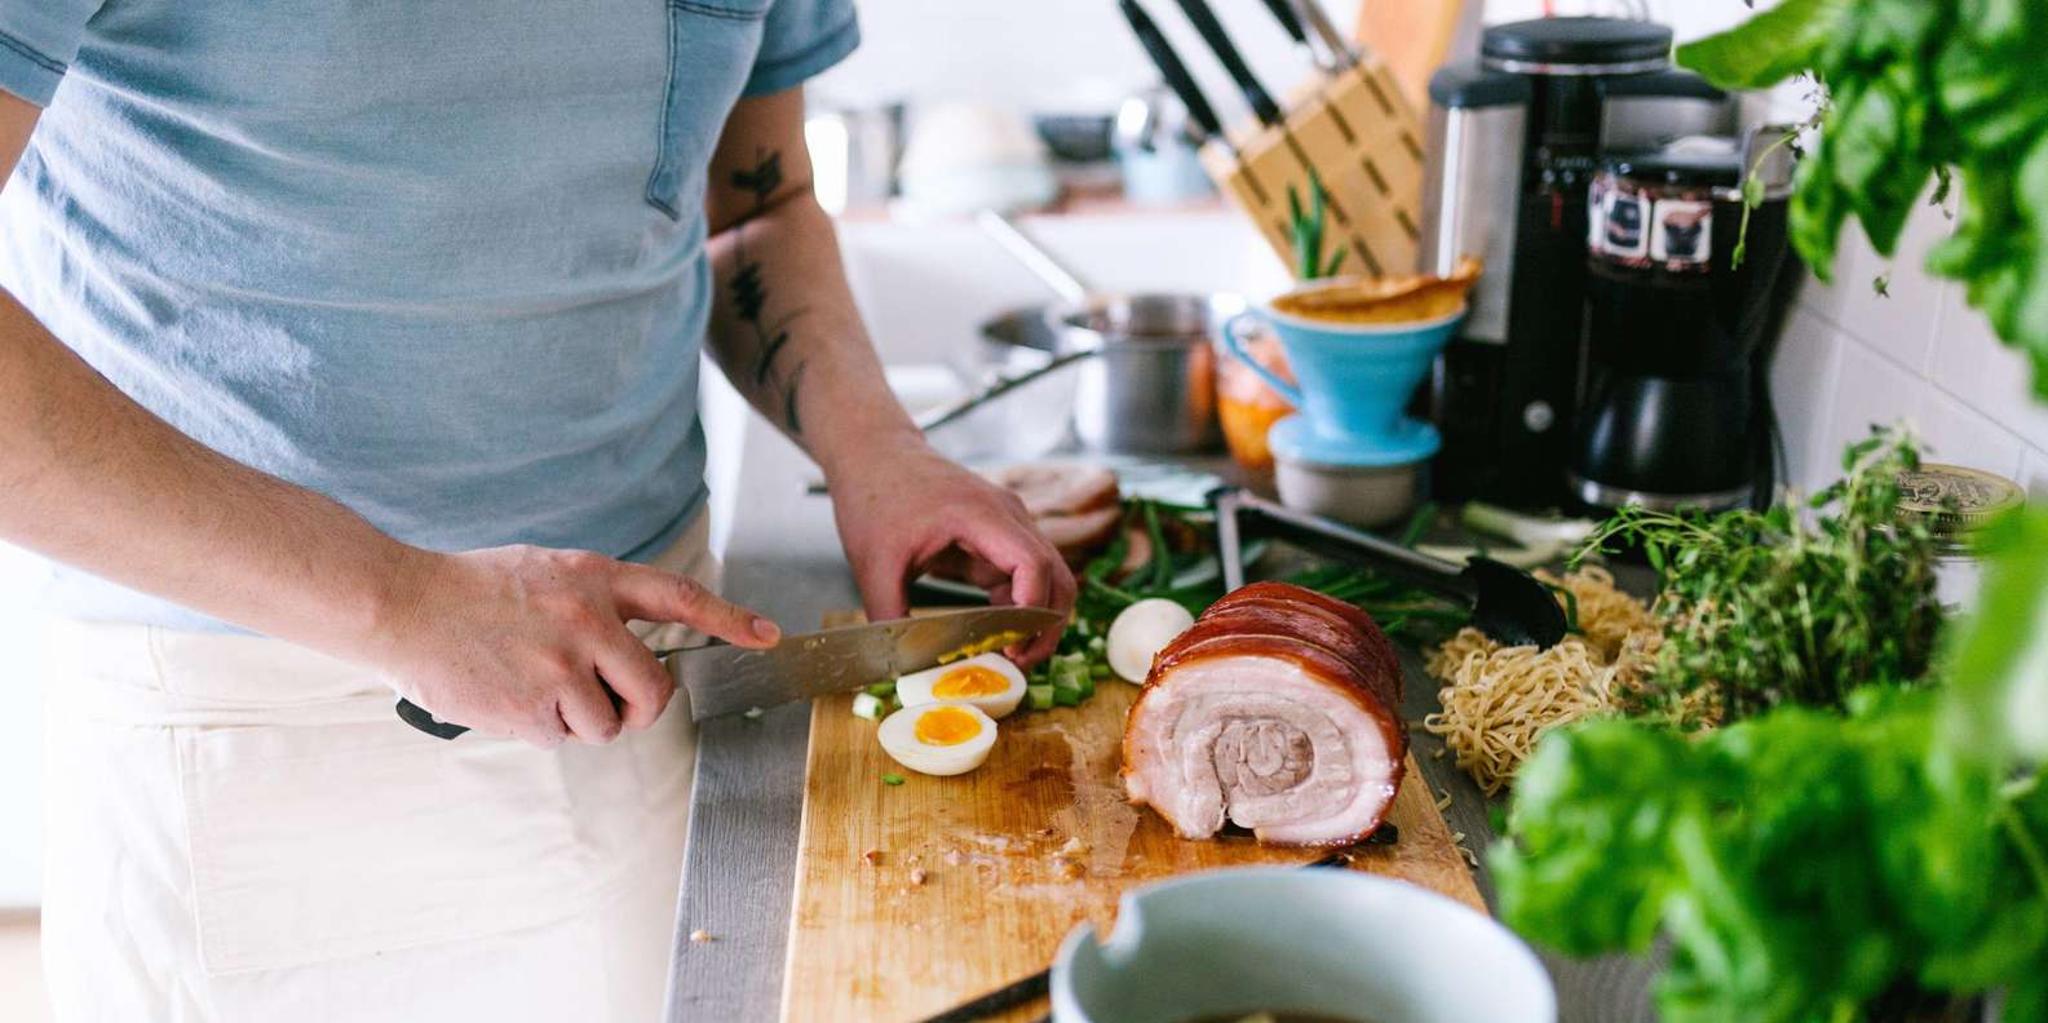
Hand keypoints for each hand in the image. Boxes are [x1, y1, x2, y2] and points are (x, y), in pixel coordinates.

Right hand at [372, 545, 780, 746]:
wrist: (402, 604)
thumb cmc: (473, 591)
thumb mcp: (547, 573)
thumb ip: (596, 603)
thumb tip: (634, 648)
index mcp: (595, 579)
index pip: (679, 598)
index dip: (729, 619)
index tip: (768, 636)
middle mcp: (588, 619)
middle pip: (654, 689)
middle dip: (640, 707)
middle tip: (608, 701)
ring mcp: (561, 666)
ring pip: (607, 724)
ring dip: (579, 719)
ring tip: (533, 684)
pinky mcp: (532, 706)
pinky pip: (562, 738)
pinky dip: (541, 729)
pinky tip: (509, 696)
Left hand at [828, 440, 1075, 663]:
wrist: (874, 455)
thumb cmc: (874, 496)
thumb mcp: (873, 562)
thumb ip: (888, 616)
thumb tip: (898, 666)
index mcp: (981, 514)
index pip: (1033, 564)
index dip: (1031, 611)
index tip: (1011, 647)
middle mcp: (1008, 517)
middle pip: (1056, 575)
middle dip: (1046, 625)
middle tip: (1021, 664)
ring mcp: (1008, 526)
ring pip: (1048, 579)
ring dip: (1037, 620)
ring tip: (1011, 657)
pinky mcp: (999, 538)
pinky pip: (1024, 578)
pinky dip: (1019, 609)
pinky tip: (997, 637)